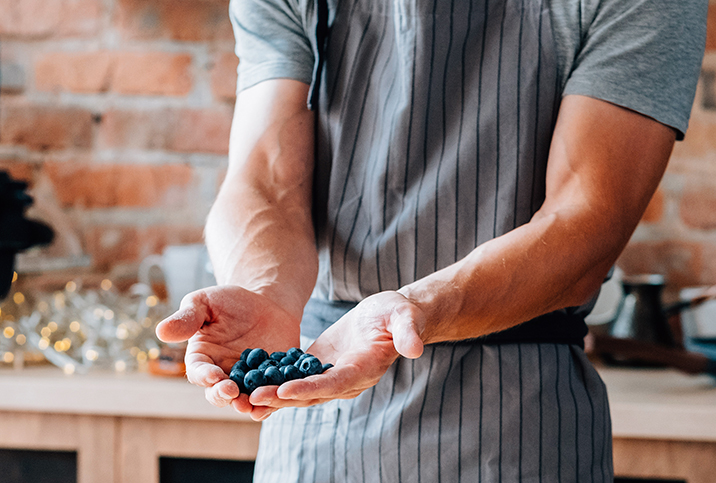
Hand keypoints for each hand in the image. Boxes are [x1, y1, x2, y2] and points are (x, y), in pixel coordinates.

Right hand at [155, 285, 300, 414]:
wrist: (267, 304)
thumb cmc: (230, 302)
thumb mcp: (206, 302)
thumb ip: (187, 317)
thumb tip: (161, 331)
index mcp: (202, 359)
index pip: (198, 372)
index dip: (204, 376)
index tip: (213, 375)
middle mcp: (222, 376)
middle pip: (218, 394)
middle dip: (223, 395)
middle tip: (232, 392)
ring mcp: (247, 382)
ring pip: (244, 401)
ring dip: (247, 404)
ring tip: (251, 403)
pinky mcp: (270, 383)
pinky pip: (270, 397)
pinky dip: (272, 402)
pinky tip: (276, 401)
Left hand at [247, 291, 425, 418]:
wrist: (391, 317)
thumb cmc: (399, 313)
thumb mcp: (405, 316)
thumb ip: (408, 332)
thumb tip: (414, 349)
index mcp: (364, 368)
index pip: (335, 383)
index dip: (310, 388)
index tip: (285, 391)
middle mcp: (346, 380)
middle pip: (311, 393)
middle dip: (282, 397)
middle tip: (252, 398)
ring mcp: (331, 376)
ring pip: (298, 390)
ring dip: (272, 394)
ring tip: (243, 396)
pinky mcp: (319, 367)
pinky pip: (295, 377)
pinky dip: (273, 381)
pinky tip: (248, 380)